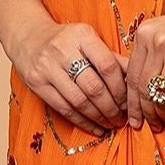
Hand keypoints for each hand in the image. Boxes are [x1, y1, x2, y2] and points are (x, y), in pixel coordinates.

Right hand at [10, 17, 127, 137]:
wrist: (28, 37)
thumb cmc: (66, 41)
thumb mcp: (88, 40)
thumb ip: (111, 58)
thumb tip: (136, 79)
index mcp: (82, 36)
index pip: (108, 66)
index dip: (121, 89)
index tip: (130, 102)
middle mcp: (63, 50)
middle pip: (94, 87)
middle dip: (112, 108)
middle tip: (123, 119)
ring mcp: (47, 68)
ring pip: (79, 101)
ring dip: (99, 118)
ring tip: (111, 125)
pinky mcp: (37, 84)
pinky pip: (64, 109)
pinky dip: (83, 122)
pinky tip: (95, 128)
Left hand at [124, 0, 164, 129]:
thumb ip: (151, 52)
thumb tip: (139, 88)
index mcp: (145, 33)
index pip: (131, 75)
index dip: (132, 101)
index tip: (134, 117)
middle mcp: (157, 42)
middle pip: (143, 89)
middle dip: (146, 113)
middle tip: (152, 126)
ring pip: (159, 97)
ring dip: (163, 115)